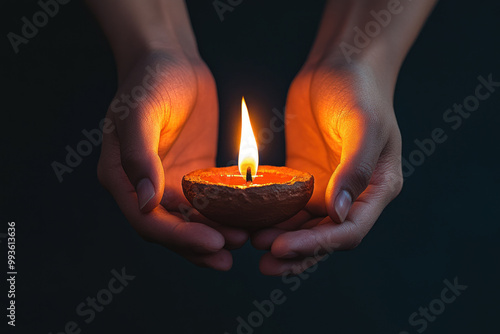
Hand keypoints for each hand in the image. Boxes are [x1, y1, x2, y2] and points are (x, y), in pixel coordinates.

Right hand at [98, 50, 247, 269]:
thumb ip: (138, 155)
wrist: (172, 61)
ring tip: (244, 242)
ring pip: (192, 220)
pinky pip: (210, 201)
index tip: (213, 243)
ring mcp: (170, 183)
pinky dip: (226, 214)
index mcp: (122, 179)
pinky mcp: (193, 176)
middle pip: (171, 228)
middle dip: (199, 245)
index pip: (148, 222)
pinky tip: (248, 219)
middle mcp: (144, 187)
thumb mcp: (140, 112)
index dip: (179, 237)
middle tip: (231, 255)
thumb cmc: (150, 81)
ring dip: (215, 234)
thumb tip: (146, 203)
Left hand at [252, 61, 402, 274]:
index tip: (281, 248)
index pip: (348, 231)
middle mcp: (352, 196)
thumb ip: (355, 169)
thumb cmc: (361, 91)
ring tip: (250, 243)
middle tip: (263, 261)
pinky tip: (247, 219)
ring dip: (280, 237)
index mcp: (376, 190)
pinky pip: (286, 203)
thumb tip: (338, 214)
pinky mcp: (304, 178)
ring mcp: (327, 188)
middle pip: (323, 236)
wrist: (341, 66)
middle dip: (295, 252)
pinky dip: (270, 215)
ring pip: (303, 225)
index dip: (316, 245)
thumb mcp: (364, 125)